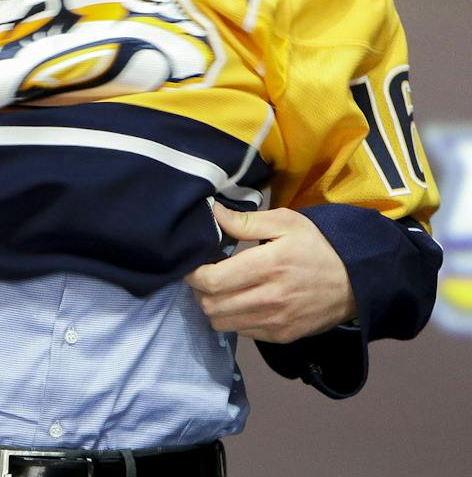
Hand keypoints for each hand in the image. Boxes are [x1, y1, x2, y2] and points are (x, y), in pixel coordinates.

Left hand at [184, 204, 356, 343]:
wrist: (355, 282)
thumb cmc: (316, 247)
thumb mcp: (286, 222)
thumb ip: (246, 221)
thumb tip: (212, 213)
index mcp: (268, 265)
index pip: (213, 280)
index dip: (194, 274)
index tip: (193, 265)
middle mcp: (270, 298)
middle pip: (211, 305)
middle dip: (199, 291)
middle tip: (205, 278)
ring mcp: (276, 321)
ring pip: (222, 323)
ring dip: (213, 307)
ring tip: (220, 291)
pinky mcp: (282, 336)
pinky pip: (241, 333)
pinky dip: (233, 319)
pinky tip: (240, 303)